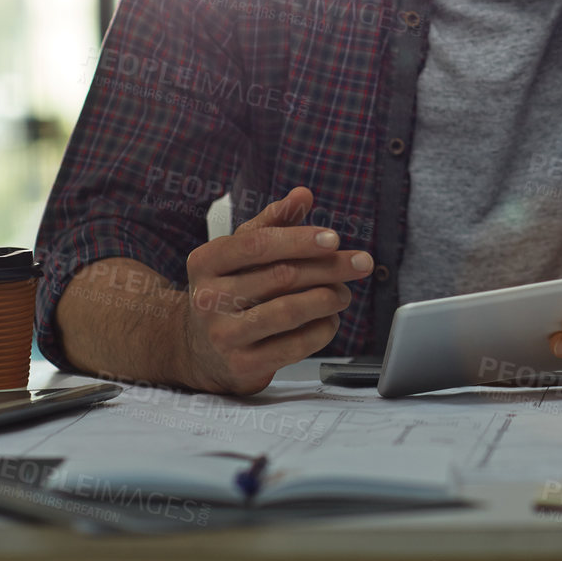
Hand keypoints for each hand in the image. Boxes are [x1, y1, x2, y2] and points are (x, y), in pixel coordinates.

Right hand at [176, 186, 373, 394]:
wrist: (200, 350)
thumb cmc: (230, 290)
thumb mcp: (241, 253)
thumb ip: (272, 222)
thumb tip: (302, 194)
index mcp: (207, 261)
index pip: (258, 244)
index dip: (300, 239)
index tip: (334, 239)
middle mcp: (208, 298)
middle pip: (282, 276)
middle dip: (330, 267)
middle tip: (361, 263)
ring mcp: (224, 335)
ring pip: (289, 311)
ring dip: (328, 298)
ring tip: (344, 293)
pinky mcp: (242, 365)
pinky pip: (295, 346)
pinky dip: (322, 330)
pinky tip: (330, 320)